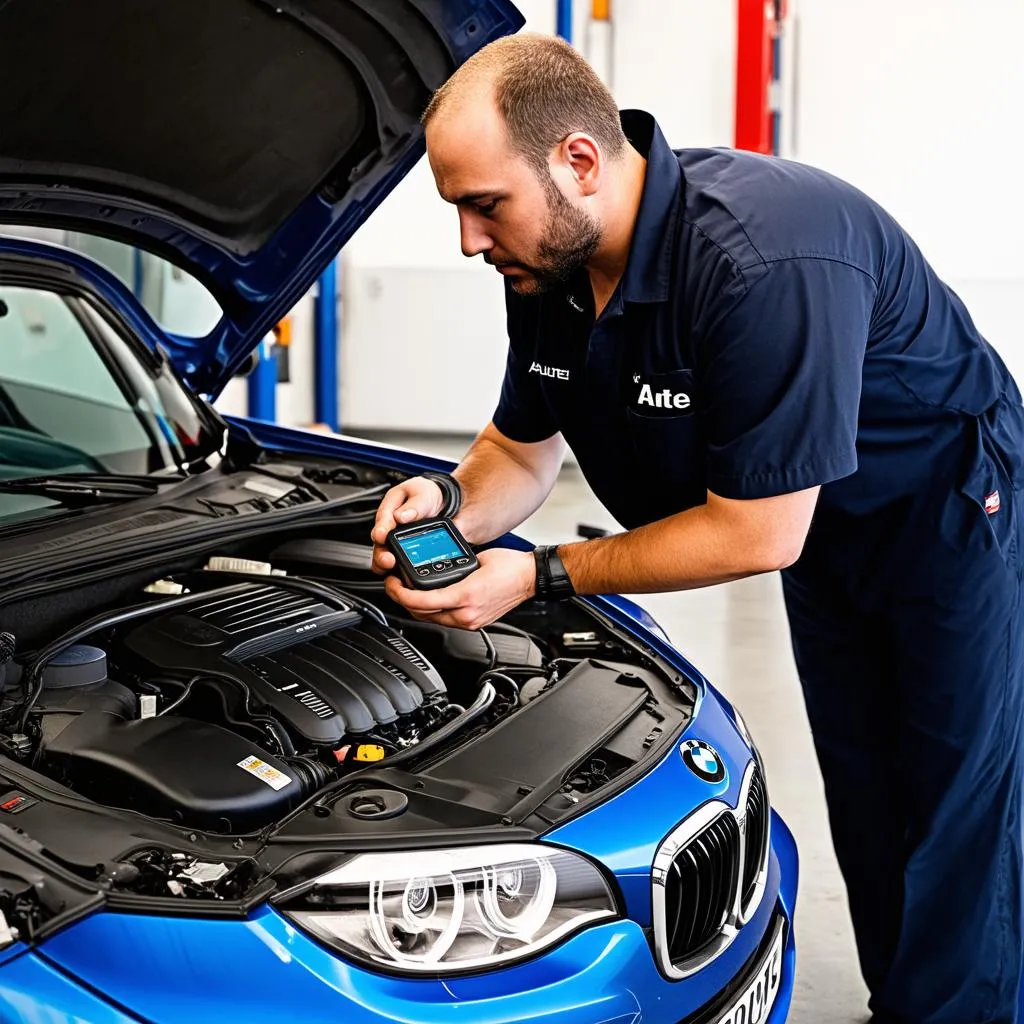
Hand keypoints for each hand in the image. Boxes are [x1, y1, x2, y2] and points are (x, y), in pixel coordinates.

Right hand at [370, 477, 445, 574]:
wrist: (446, 504)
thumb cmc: (428, 496)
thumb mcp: (422, 493)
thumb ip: (414, 505)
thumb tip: (401, 516)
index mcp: (390, 512)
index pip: (382, 522)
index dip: (381, 530)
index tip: (382, 536)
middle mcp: (390, 531)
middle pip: (380, 547)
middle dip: (382, 555)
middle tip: (388, 560)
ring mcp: (398, 545)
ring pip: (387, 560)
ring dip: (387, 568)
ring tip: (394, 571)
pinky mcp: (408, 556)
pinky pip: (402, 569)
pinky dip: (402, 575)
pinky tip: (408, 579)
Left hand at [383, 548, 535, 629]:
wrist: (531, 578)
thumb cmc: (511, 567)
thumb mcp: (477, 560)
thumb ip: (453, 567)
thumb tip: (434, 570)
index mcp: (466, 596)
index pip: (424, 601)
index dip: (402, 594)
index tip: (393, 584)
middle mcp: (467, 614)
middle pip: (423, 614)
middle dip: (403, 601)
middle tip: (394, 586)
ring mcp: (470, 621)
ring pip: (432, 619)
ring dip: (416, 607)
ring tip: (407, 591)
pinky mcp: (474, 623)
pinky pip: (445, 620)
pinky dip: (432, 611)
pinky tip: (427, 599)